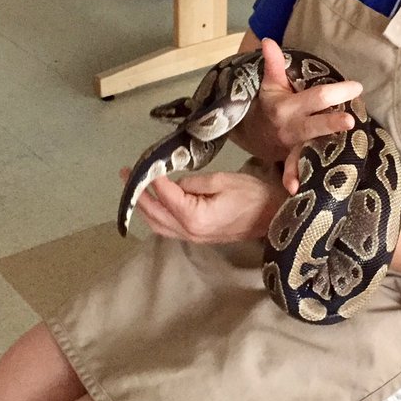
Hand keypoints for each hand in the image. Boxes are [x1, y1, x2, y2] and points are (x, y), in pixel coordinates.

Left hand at [121, 169, 288, 243]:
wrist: (273, 217)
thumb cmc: (253, 195)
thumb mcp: (223, 180)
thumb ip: (194, 182)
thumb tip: (176, 183)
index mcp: (194, 216)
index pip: (164, 195)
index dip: (151, 178)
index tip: (144, 163)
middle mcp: (189, 231)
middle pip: (154, 213)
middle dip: (139, 194)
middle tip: (126, 174)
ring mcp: (193, 237)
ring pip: (157, 225)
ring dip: (144, 207)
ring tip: (134, 188)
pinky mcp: (198, 237)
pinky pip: (168, 229)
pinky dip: (156, 216)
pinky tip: (153, 204)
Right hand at [239, 39, 362, 186]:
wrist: (256, 133)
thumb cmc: (272, 103)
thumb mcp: (271, 84)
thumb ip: (274, 64)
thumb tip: (267, 40)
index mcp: (287, 106)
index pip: (315, 97)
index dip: (336, 92)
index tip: (356, 87)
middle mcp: (290, 127)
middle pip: (314, 125)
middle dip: (331, 123)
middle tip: (350, 121)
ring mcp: (292, 146)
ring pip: (305, 151)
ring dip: (317, 157)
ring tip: (332, 160)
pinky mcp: (295, 160)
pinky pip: (294, 169)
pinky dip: (293, 178)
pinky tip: (296, 189)